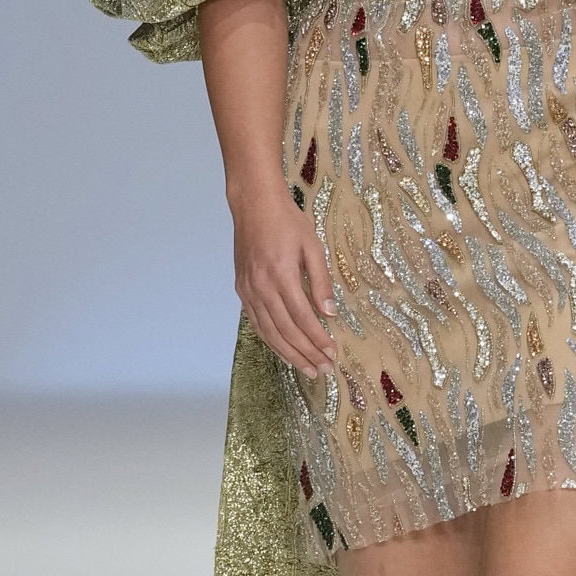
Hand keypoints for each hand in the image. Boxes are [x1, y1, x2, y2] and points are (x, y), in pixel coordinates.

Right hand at [231, 184, 337, 377]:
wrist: (254, 205)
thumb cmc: (287, 221)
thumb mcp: (312, 246)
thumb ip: (321, 280)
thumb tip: (330, 313)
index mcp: (282, 275)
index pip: (303, 317)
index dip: (318, 339)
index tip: (333, 353)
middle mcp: (262, 287)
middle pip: (286, 331)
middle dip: (306, 353)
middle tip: (324, 369)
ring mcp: (249, 290)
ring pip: (269, 332)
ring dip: (289, 354)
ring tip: (308, 369)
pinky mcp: (242, 290)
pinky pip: (257, 323)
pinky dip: (271, 340)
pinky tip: (284, 351)